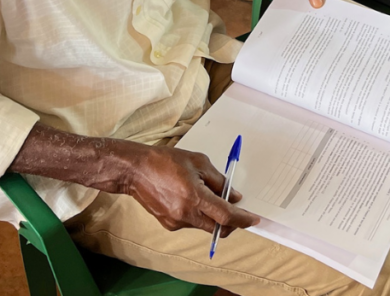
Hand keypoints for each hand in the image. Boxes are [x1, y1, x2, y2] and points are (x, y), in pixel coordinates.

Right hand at [112, 141, 259, 235]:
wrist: (135, 170)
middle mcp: (186, 214)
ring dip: (212, 215)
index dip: (242, 219)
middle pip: (218, 227)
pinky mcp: (169, 224)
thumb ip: (219, 181)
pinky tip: (189, 198)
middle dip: (230, 221)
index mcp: (195, 197)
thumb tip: (233, 196)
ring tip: (205, 194)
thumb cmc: (165, 161)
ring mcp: (176, 222)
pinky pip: (191, 223)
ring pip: (204, 225)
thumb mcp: (199, 162)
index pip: (226, 216)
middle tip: (236, 209)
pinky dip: (198, 214)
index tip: (253, 219)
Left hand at [262, 0, 338, 7]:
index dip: (330, 1)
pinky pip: (302, 3)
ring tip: (307, 12)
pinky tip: (299, 9)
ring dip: (309, 7)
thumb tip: (318, 0)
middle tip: (317, 13)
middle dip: (320, 5)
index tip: (325, 10)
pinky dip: (301, 7)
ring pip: (313, 2)